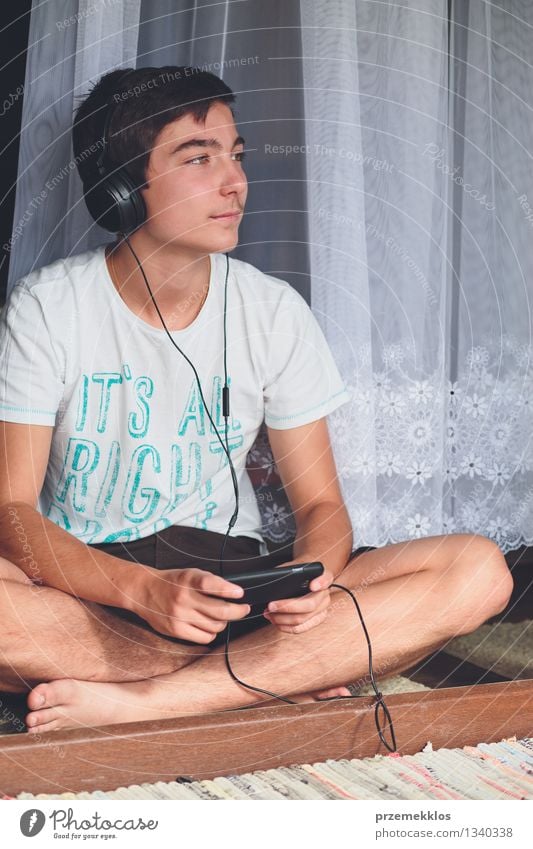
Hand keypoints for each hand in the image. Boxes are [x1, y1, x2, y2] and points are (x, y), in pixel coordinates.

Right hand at [132, 566, 250, 642]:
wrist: (144, 591)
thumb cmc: (172, 582)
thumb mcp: (190, 574)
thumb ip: (209, 582)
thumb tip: (233, 594)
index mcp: (188, 580)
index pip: (211, 584)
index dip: (228, 590)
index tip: (240, 593)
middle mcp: (184, 598)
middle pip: (219, 610)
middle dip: (238, 611)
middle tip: (244, 609)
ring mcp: (179, 616)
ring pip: (215, 626)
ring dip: (223, 622)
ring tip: (221, 617)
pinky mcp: (176, 630)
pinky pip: (204, 637)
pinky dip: (211, 633)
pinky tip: (209, 626)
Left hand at [263, 558, 333, 633]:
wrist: (309, 579)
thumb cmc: (299, 573)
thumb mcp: (294, 567)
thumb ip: (288, 571)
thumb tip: (272, 579)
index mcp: (324, 577)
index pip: (326, 579)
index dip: (320, 583)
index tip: (313, 586)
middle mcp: (325, 594)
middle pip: (309, 604)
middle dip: (287, 607)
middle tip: (272, 605)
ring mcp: (322, 609)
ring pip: (303, 619)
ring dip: (283, 619)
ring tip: (269, 614)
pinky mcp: (316, 620)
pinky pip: (302, 628)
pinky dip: (286, 627)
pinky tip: (277, 622)